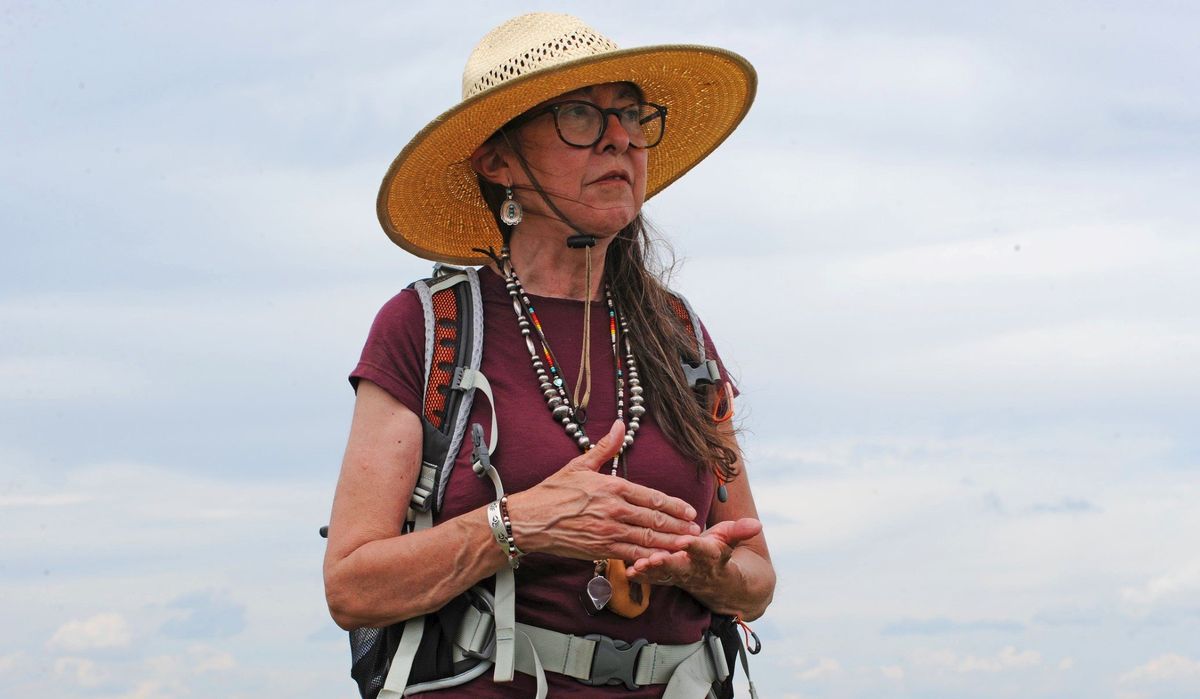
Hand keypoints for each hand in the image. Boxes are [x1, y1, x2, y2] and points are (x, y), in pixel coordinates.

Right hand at [507, 420, 701, 561]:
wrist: (529, 520)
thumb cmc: (552, 492)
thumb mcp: (579, 465)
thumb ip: (605, 447)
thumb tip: (618, 424)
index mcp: (611, 487)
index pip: (651, 497)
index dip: (673, 505)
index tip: (688, 510)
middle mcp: (614, 510)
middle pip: (654, 520)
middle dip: (678, 526)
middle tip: (696, 530)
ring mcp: (608, 532)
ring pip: (647, 539)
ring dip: (670, 543)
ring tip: (688, 545)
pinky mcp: (600, 550)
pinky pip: (631, 555)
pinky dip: (649, 558)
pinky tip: (663, 561)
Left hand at [626, 518, 762, 586]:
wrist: (724, 589)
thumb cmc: (723, 555)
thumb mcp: (733, 541)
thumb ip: (740, 531)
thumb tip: (757, 524)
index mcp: (713, 559)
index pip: (706, 552)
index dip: (696, 546)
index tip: (686, 540)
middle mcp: (696, 571)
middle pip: (682, 568)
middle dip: (668, 563)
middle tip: (655, 558)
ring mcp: (681, 578)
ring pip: (665, 576)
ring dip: (651, 571)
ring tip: (637, 566)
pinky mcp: (669, 580)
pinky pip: (654, 580)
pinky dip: (641, 578)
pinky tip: (627, 572)